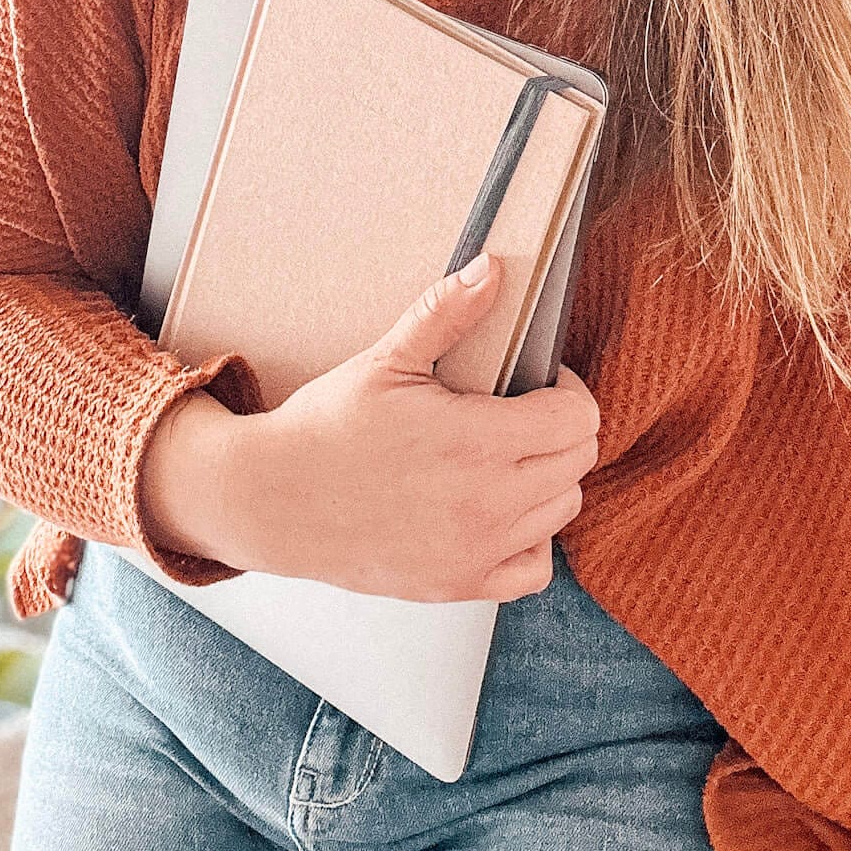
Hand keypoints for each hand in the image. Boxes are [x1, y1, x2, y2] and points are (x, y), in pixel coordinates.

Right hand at [225, 250, 603, 601]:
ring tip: (506, 455)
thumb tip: (491, 266)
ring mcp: (474, 551)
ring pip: (562, 510)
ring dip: (548, 478)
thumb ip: (445, 312)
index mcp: (475, 442)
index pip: (577, 419)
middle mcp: (486, 504)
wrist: (273, 500)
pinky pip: (534, 570)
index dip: (568, 391)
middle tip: (522, 412)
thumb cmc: (328, 425)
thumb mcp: (387, 359)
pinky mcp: (457, 584)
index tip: (540, 382)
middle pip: (578, 463)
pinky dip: (531, 539)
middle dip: (561, 429)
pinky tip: (499, 510)